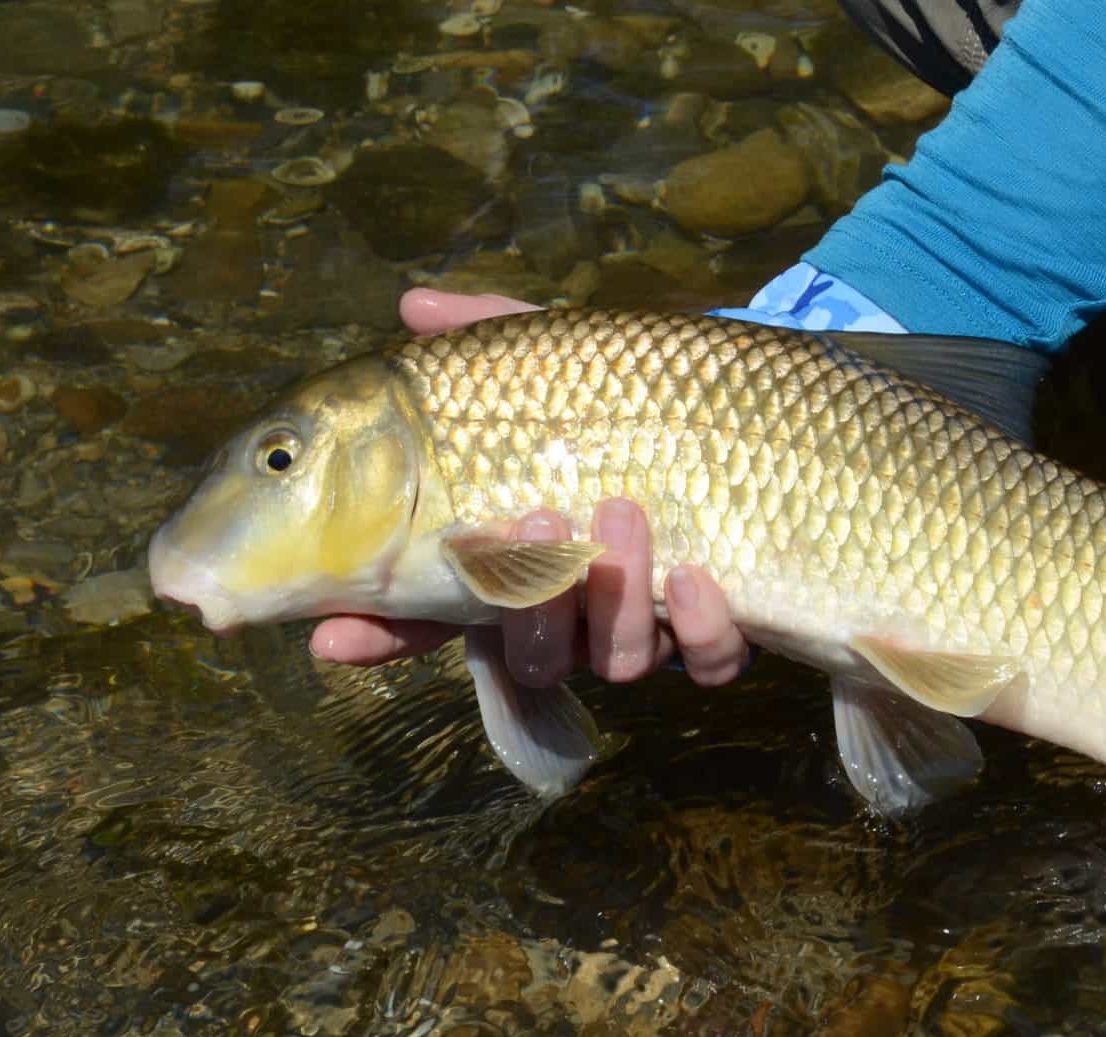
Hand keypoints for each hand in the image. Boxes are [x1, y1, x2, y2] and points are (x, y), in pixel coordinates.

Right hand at [308, 288, 750, 687]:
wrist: (771, 417)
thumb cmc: (645, 394)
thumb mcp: (569, 360)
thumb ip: (495, 339)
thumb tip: (414, 305)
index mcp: (519, 557)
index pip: (432, 611)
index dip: (381, 632)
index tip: (334, 636)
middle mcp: (577, 607)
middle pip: (526, 649)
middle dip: (523, 601)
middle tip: (534, 522)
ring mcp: (649, 625)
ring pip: (612, 659)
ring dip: (609, 601)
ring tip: (624, 517)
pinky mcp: (724, 632)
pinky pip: (707, 662)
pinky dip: (700, 632)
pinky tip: (699, 581)